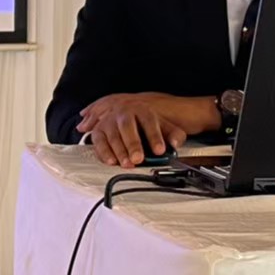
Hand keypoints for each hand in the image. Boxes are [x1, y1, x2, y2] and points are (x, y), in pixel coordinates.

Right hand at [77, 93, 193, 167]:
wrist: (128, 116)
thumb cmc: (146, 124)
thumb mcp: (163, 127)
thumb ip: (174, 134)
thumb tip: (176, 143)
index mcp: (143, 110)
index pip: (150, 121)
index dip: (155, 137)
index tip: (160, 150)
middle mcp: (124, 113)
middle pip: (128, 126)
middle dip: (133, 144)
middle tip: (139, 158)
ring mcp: (110, 120)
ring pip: (113, 135)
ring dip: (120, 151)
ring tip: (128, 163)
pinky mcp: (99, 131)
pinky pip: (99, 141)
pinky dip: (104, 152)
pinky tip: (112, 161)